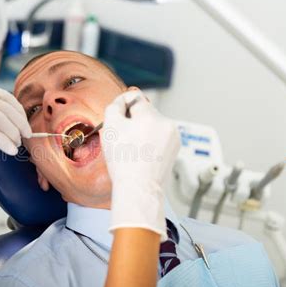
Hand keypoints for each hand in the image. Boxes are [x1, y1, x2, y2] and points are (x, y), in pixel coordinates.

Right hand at [101, 90, 179, 239]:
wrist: (138, 188)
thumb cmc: (123, 162)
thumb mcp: (110, 128)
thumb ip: (115, 106)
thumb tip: (124, 100)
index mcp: (151, 116)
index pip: (135, 97)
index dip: (123, 106)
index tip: (118, 117)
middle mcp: (166, 123)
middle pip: (145, 112)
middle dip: (134, 120)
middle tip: (123, 138)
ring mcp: (173, 136)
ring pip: (153, 124)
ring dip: (143, 130)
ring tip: (133, 148)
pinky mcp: (175, 148)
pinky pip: (160, 137)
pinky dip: (151, 141)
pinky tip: (143, 154)